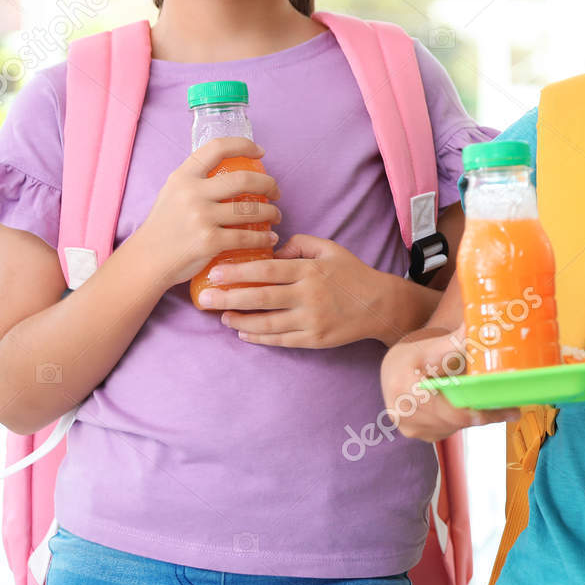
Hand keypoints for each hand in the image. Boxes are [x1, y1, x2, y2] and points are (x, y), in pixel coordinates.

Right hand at [131, 137, 280, 289]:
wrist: (147, 260)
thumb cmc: (165, 226)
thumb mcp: (173, 193)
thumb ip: (197, 180)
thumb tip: (233, 168)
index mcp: (183, 176)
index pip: (217, 147)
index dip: (244, 145)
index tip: (261, 152)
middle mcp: (192, 193)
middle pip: (244, 179)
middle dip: (269, 184)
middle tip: (276, 192)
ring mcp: (201, 217)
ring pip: (252, 209)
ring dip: (272, 212)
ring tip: (275, 216)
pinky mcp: (209, 241)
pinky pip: (248, 237)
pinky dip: (265, 238)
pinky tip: (270, 238)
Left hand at [201, 233, 396, 347]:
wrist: (380, 305)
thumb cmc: (352, 273)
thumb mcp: (329, 248)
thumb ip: (299, 244)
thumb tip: (271, 250)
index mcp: (310, 270)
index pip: (267, 270)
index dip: (238, 272)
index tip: (214, 272)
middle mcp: (309, 296)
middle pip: (261, 298)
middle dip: (228, 298)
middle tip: (204, 299)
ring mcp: (311, 320)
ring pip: (267, 324)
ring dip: (239, 320)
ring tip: (221, 316)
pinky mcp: (315, 339)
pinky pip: (280, 340)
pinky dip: (258, 337)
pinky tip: (243, 331)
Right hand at [380, 326, 515, 441]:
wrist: (394, 367)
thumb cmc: (415, 353)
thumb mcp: (436, 345)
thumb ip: (460, 340)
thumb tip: (486, 328)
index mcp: (405, 387)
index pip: (452, 409)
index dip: (482, 411)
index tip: (510, 410)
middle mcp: (403, 411)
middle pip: (456, 420)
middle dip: (484, 413)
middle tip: (512, 409)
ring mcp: (408, 426)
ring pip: (454, 426)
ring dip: (474, 417)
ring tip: (496, 406)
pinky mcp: (415, 433)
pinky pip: (447, 430)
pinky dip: (462, 420)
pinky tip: (470, 407)